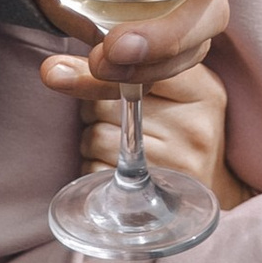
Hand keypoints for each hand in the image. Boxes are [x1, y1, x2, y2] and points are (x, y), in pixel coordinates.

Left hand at [0, 0, 260, 88]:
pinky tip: (56, 76)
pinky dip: (103, 82)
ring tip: (90, 68)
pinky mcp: (135, 31)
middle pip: (211, 5)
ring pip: (185, 48)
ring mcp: (161, 1)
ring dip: (145, 69)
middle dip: (173, 37)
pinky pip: (141, 67)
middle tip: (116, 49)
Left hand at [63, 54, 251, 207]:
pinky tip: (114, 166)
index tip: (98, 67)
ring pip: (96, 136)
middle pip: (107, 101)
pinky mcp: (149, 196)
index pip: (137, 67)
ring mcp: (175, 166)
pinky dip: (93, 167)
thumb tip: (51, 68)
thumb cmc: (180, 127)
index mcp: (203, 91)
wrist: (210, 186)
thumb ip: (125, 65)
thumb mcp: (173, 88)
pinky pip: (94, 171)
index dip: (106, 69)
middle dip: (96, 107)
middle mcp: (194, 127)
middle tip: (113, 115)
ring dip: (92, 137)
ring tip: (117, 141)